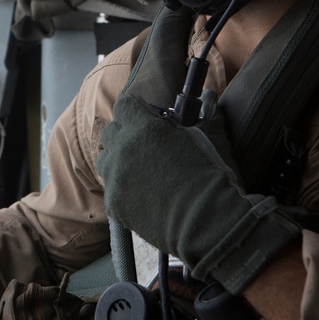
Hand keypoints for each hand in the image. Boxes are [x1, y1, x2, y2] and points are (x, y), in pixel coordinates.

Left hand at [96, 96, 299, 293]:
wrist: (209, 224)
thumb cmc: (213, 176)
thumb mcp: (212, 137)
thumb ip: (206, 113)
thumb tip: (209, 96)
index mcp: (144, 128)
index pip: (124, 105)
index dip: (137, 110)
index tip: (149, 117)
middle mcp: (123, 150)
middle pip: (110, 131)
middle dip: (125, 133)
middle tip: (146, 144)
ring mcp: (116, 178)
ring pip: (105, 160)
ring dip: (118, 159)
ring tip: (141, 169)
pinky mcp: (114, 204)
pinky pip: (110, 188)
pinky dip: (122, 188)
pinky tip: (142, 194)